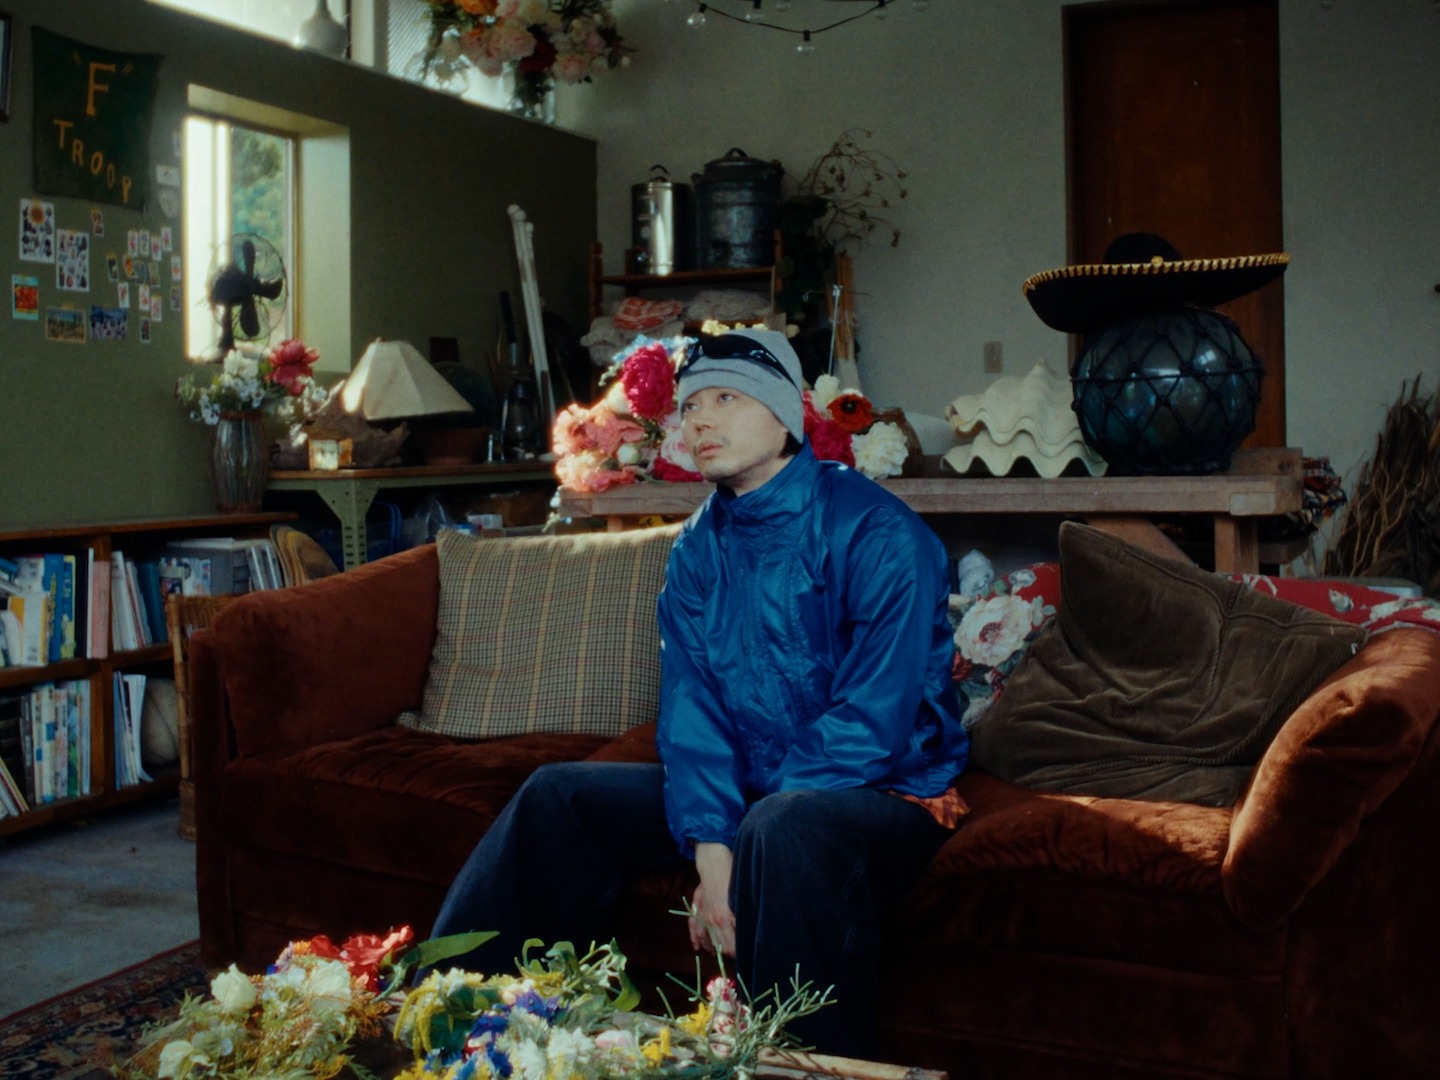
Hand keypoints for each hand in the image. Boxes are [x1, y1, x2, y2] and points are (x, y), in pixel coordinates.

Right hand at [689, 842, 736, 957]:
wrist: (715, 863)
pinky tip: (697, 946)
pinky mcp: (697, 908)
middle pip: (720, 946)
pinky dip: (695, 938)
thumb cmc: (733, 878)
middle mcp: (712, 920)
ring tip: (720, 953)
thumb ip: (745, 918)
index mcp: (725, 919)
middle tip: (739, 953)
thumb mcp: (742, 898)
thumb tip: (751, 933)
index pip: (731, 947)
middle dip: (729, 952)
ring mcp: (703, 914)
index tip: (747, 953)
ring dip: (713, 948)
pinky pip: (693, 927)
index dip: (739, 953)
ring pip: (706, 939)